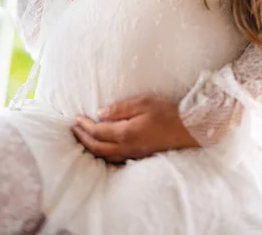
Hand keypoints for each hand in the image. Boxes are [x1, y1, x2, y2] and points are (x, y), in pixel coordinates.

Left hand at [71, 95, 199, 163]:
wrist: (188, 129)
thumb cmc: (167, 112)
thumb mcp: (144, 103)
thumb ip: (120, 108)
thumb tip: (100, 113)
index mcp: (126, 133)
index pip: (98, 131)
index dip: (84, 125)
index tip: (76, 118)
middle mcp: (126, 147)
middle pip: (97, 147)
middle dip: (82, 138)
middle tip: (73, 129)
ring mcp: (133, 153)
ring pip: (104, 156)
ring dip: (90, 147)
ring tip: (82, 138)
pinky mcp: (138, 155)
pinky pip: (114, 158)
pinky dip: (102, 153)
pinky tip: (101, 148)